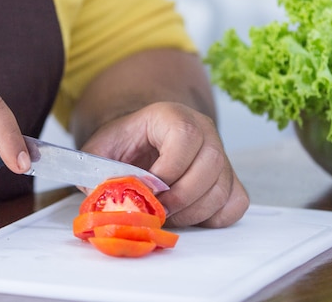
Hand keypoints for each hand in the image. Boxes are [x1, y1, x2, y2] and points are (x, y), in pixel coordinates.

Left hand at [79, 101, 249, 227]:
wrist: (142, 142)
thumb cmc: (124, 145)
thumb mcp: (100, 150)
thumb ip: (96, 171)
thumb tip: (106, 199)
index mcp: (172, 115)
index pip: (185, 136)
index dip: (167, 170)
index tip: (148, 191)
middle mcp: (203, 129)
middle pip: (210, 164)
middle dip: (180, 197)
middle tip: (157, 210)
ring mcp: (221, 153)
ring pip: (222, 188)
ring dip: (193, 212)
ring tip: (167, 215)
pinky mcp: (229, 177)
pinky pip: (235, 203)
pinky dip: (213, 217)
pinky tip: (188, 215)